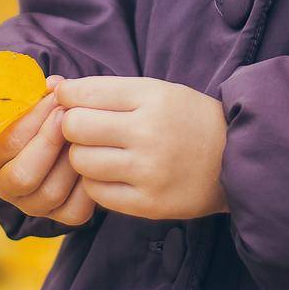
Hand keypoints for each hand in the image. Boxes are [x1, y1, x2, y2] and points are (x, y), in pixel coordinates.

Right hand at [0, 74, 97, 227]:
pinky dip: (88, 184)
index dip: (33, 119)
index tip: (56, 97)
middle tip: (70, 116)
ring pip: (51, 193)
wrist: (57, 133)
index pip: (6, 144)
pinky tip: (95, 157)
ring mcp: (33, 205)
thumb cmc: (39, 112)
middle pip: (24, 176)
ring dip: (71, 160)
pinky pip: (75, 210)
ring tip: (86, 133)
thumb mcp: (30, 100)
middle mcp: (6, 188)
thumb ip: (36, 93)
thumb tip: (57, 86)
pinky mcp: (61, 216)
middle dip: (50, 142)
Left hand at [54, 75, 230, 220]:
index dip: (68, 97)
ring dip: (83, 156)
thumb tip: (53, 86)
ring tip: (103, 152)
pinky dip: (96, 182)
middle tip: (86, 129)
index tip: (72, 101)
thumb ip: (106, 90)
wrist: (235, 159)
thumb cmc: (188, 119)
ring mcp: (148, 171)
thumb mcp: (157, 91)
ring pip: (81, 161)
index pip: (84, 93)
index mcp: (152, 97)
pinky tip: (113, 174)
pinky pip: (96, 192)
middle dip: (72, 126)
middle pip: (75, 127)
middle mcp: (149, 132)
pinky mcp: (148, 203)